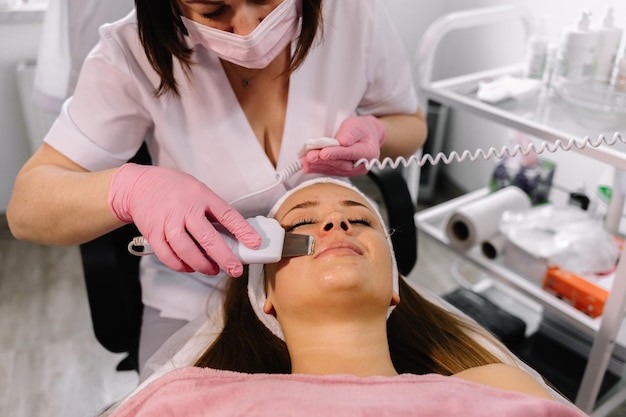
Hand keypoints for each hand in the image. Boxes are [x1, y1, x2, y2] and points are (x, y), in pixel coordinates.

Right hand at [108, 164, 260, 276]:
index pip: (227, 214)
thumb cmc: (173, 189)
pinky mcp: (153, 233)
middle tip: (235, 269)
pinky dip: (181, 266)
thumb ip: (213, 211)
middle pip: (208, 237)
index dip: (243, 230)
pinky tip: (189, 267)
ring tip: (212, 270)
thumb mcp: (198, 190)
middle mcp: (185, 209)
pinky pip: (168, 256)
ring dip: (202, 265)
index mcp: (201, 196)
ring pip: (187, 251)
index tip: (255, 243)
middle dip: (224, 257)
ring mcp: (168, 222)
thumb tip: (233, 234)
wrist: (138, 185)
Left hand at [301, 115, 385, 176]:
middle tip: (309, 157)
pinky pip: (330, 171)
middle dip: (323, 161)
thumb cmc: (361, 129)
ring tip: (305, 161)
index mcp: (368, 152)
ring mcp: (352, 170)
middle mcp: (361, 165)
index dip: (336, 154)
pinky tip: (308, 167)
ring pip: (334, 169)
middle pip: (340, 164)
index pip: (350, 154)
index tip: (323, 153)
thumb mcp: (357, 125)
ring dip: (318, 166)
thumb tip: (343, 142)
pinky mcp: (343, 171)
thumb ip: (351, 133)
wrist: (364, 136)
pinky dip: (318, 169)